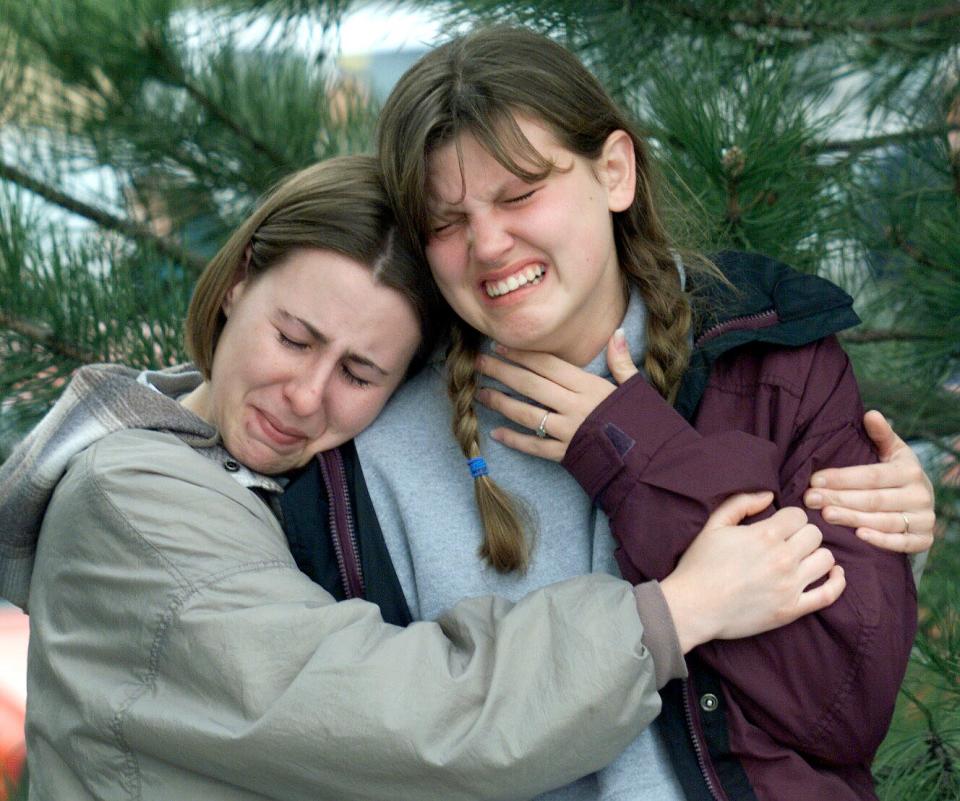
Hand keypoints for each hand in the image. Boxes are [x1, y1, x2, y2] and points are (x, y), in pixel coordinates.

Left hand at [475, 330, 638, 461]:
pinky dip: (515, 440)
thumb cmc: (643, 422)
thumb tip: (617, 332)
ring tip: (480, 394)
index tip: (500, 345)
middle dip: (502, 372)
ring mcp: (568, 431)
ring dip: (501, 402)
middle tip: (478, 362)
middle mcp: (575, 406)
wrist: (652, 461)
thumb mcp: (635, 388)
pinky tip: (497, 433)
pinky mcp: (566, 454)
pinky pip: (535, 446)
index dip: (522, 354)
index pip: (548, 365)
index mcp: (589, 386)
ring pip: (527, 414)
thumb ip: (621, 360)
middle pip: (531, 385)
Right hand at [660, 492, 844, 652]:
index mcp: (765, 535)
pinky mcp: (792, 610)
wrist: (693, 607)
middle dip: (802, 534)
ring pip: (826, 560)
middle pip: (815, 535)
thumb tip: (769, 496)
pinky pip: (829, 594)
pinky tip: (834, 574)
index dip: (789, 518)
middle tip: (787, 542)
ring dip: (815, 555)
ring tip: (800, 558)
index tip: (779, 526)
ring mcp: (790, 586)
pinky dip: (837, 583)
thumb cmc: (700, 565)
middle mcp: (783, 559)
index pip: (799, 516)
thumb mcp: (714, 525)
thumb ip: (741, 503)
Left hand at [803, 410, 934, 553]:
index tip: (814, 480)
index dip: (841, 478)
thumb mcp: (893, 452)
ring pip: (884, 521)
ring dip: (853, 519)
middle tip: (810, 499)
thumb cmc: (897, 473)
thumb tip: (871, 414)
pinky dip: (881, 541)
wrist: (921, 501)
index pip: (870, 476)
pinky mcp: (923, 540)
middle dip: (839, 499)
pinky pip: (902, 543)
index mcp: (909, 471)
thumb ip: (881, 435)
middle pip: (873, 499)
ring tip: (825, 515)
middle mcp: (920, 495)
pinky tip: (859, 535)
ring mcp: (923, 519)